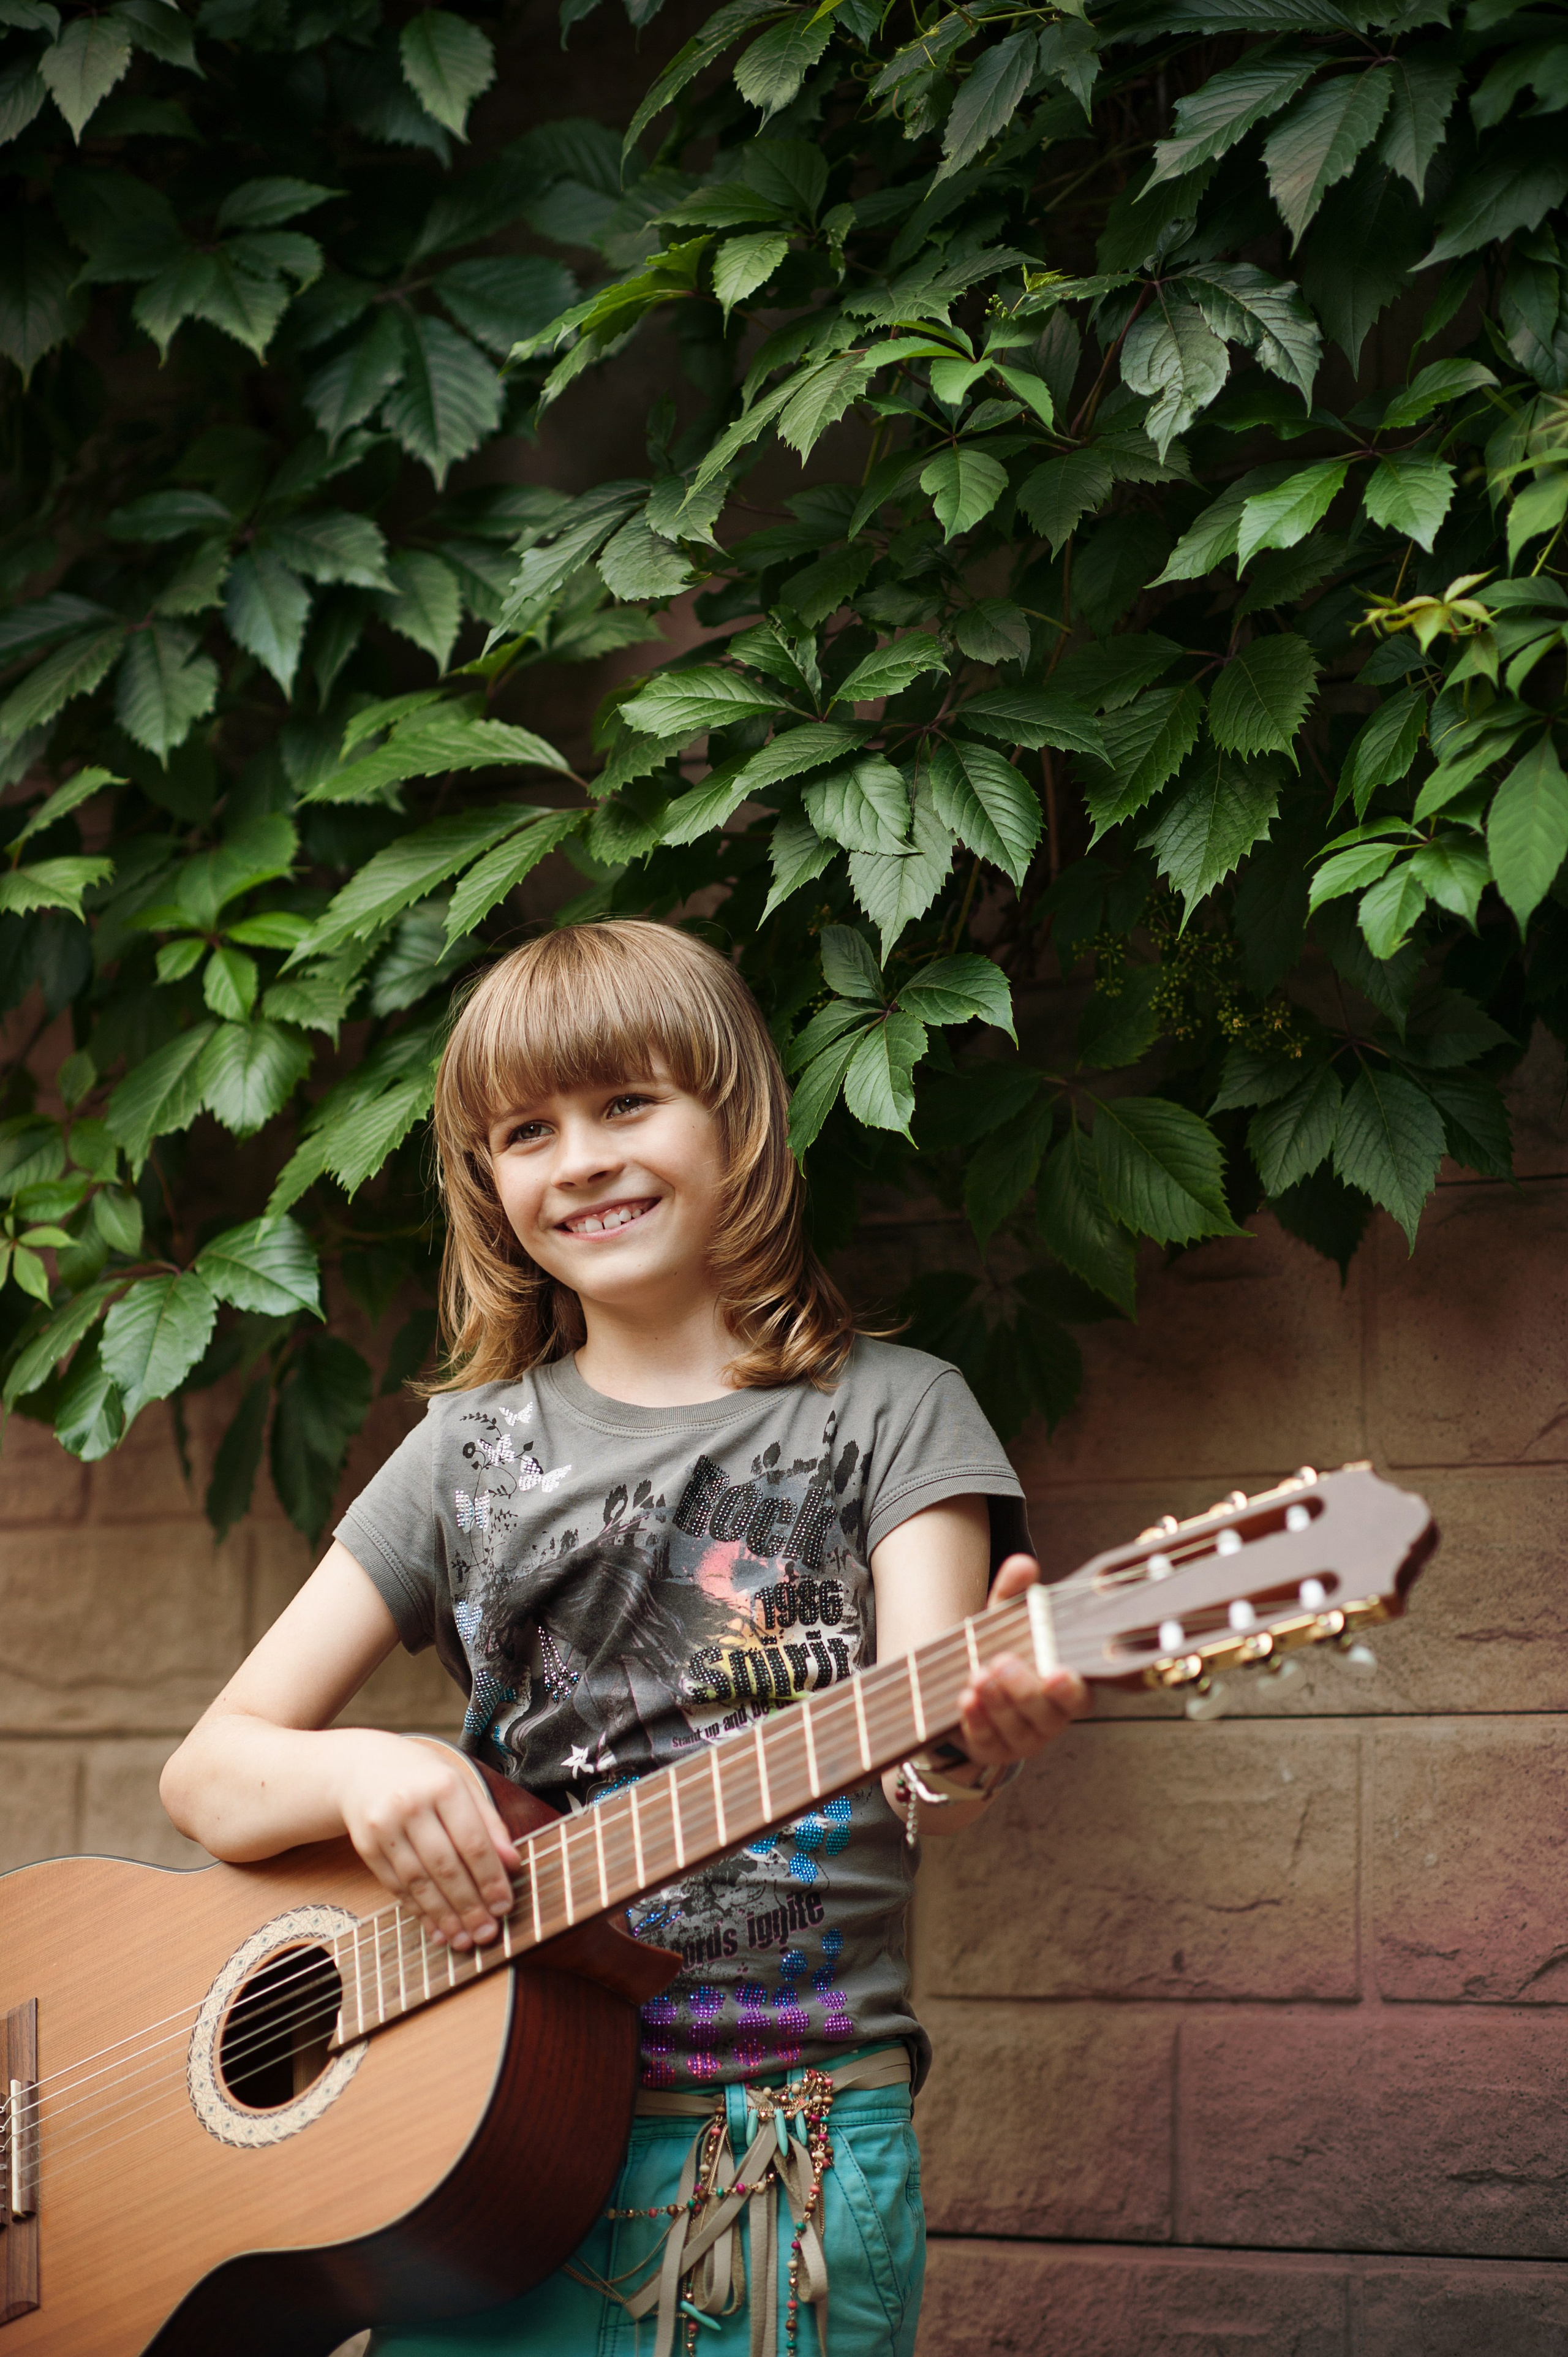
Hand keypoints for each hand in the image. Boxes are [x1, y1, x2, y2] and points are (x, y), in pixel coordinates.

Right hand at [330, 1731, 520, 1949]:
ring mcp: (384, 1827)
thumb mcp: (462, 1786)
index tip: (505, 1906)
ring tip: (463, 1939)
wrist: (362, 1768)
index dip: (490, 1878)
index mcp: (443, 1785)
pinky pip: (396, 1886)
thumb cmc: (424, 1778)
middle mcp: (411, 1805)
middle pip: (445, 1866)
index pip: (473, 1841)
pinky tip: (436, 1928)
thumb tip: (513, 1863)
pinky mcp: (365, 1847)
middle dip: (469, 1906)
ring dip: (443, 1916)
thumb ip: (489, 1823)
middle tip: (487, 1933)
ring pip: (419, 1882)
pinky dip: (418, 1911)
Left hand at [955, 1553, 1089, 1766]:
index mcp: (1066, 1689)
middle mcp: (1050, 1719)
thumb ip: (1014, 1594)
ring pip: (1015, 1728)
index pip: (1079, 1696)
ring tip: (978, 1676)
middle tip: (1003, 1662)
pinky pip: (986, 1741)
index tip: (1056, 1673)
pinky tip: (966, 1701)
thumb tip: (1022, 1564)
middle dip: (1023, 1690)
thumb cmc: (1002, 1650)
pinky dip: (975, 1721)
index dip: (1070, 1689)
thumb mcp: (1005, 1621)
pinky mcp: (994, 1750)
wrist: (970, 1688)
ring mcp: (1023, 1739)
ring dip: (996, 1703)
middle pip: (1046, 1714)